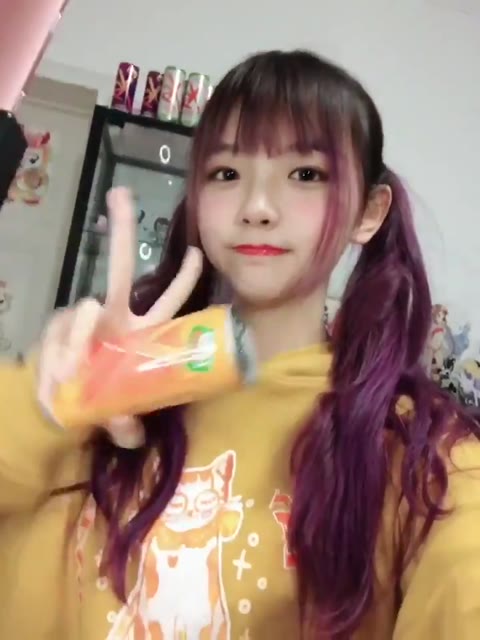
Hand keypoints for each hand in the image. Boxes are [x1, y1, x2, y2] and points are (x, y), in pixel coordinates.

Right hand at [36, 187, 202, 447]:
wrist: (62, 404)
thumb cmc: (102, 398)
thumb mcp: (121, 413)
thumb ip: (128, 424)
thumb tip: (132, 435)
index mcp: (142, 331)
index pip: (167, 298)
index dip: (183, 277)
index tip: (198, 252)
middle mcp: (114, 317)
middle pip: (119, 269)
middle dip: (122, 230)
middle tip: (122, 193)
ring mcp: (84, 322)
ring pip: (82, 307)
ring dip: (77, 335)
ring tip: (72, 369)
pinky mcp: (57, 334)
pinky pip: (59, 340)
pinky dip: (58, 359)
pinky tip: (57, 380)